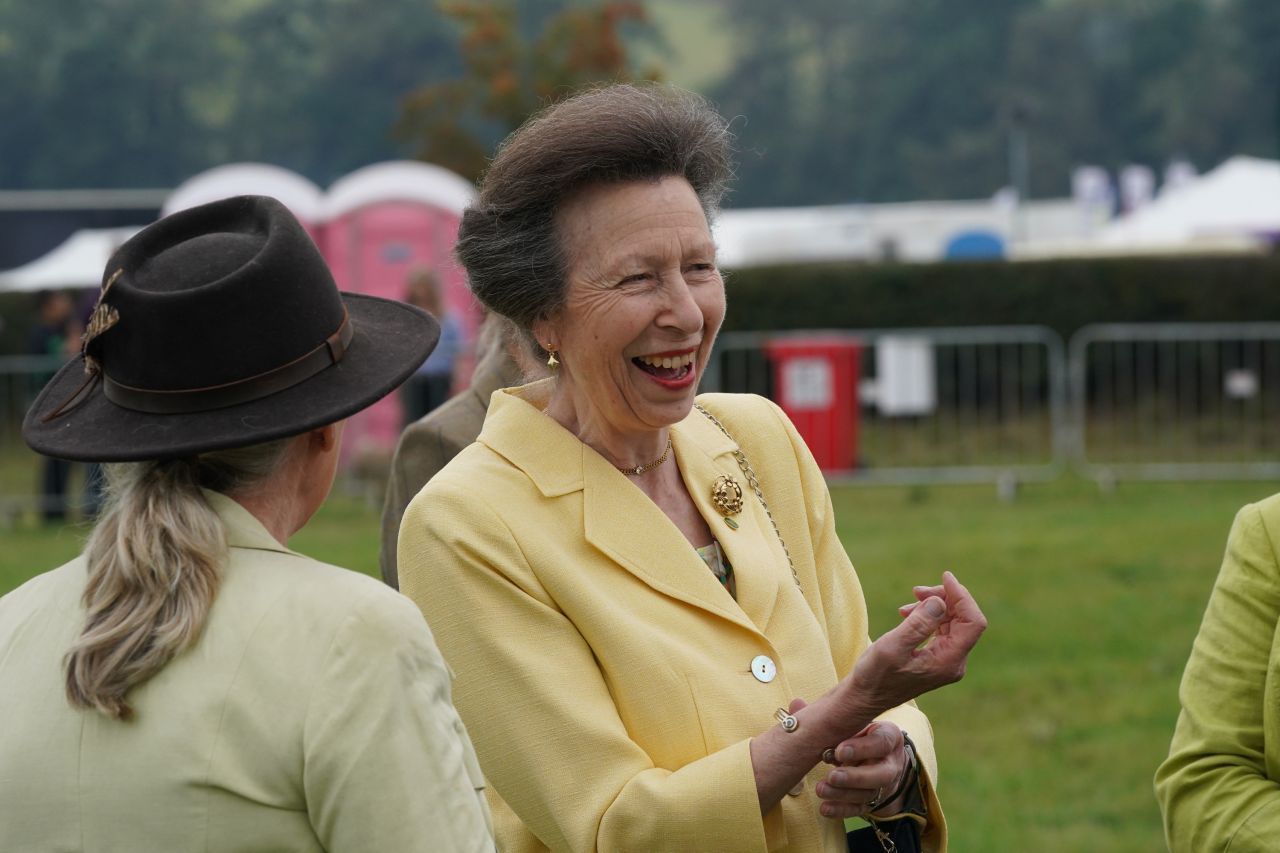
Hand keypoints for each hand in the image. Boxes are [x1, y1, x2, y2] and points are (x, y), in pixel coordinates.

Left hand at [814, 721, 906, 819]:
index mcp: (888, 736)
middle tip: (831, 775)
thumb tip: (796, 704)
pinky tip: (825, 808)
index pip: (882, 741)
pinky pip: (861, 809)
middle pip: (881, 773)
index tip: (839, 750)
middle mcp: (890, 761)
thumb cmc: (859, 734)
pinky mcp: (873, 800)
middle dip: (855, 777)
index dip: (862, 748)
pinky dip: (842, 810)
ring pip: (870, 793)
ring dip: (844, 794)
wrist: (877, 756)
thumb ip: (825, 716)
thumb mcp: (851, 722)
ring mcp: (884, 784)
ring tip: (821, 789)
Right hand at [843, 571, 985, 717]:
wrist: (864, 697)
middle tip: (916, 591)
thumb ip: (918, 624)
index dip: (962, 596)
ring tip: (907, 604)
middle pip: (964, 619)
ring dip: (934, 606)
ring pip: (953, 622)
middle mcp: (954, 662)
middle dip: (944, 598)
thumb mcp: (893, 647)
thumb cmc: (875, 675)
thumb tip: (940, 601)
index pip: (973, 622)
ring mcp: (946, 661)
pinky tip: (907, 613)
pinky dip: (928, 616)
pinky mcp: (937, 658)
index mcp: (948, 661)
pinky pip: (942, 629)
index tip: (944, 576)